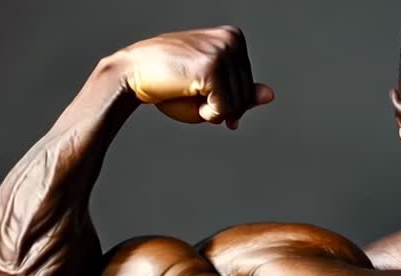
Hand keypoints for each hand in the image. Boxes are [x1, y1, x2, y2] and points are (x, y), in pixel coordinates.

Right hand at [112, 26, 274, 128]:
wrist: (130, 73)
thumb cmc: (169, 83)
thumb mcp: (211, 88)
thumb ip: (242, 92)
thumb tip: (270, 95)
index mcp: (234, 37)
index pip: (249, 87)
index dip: (228, 101)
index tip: (202, 89)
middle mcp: (232, 40)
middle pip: (247, 97)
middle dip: (223, 108)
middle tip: (192, 92)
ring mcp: (222, 51)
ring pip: (238, 105)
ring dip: (213, 111)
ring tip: (188, 91)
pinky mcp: (212, 66)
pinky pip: (226, 109)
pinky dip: (208, 114)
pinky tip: (188, 95)